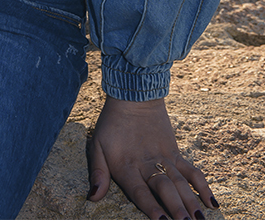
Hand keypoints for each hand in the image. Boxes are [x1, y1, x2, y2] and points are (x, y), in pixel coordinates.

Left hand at [87, 97, 216, 219]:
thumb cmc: (112, 124)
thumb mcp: (97, 146)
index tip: (161, 220)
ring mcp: (164, 159)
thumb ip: (98, 173)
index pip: (139, 191)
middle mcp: (147, 165)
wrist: (134, 96)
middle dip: (175, 208)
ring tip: (199, 219)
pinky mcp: (175, 153)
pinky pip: (191, 171)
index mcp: (126, 166)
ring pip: (180, 182)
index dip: (150, 206)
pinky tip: (212, 202)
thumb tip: (92, 197)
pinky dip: (202, 185)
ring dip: (190, 202)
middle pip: (164, 189)